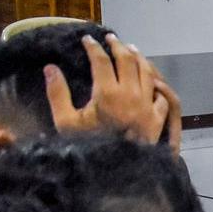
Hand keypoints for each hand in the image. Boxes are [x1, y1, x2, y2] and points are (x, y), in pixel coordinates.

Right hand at [46, 34, 173, 145]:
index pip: (101, 60)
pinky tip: (152, 80)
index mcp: (107, 93)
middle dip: (118, 46)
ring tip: (132, 49)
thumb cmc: (88, 146)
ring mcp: (148, 105)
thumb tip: (50, 68)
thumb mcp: (66, 122)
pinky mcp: (158, 118)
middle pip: (127, 60)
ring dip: (139, 58)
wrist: (115, 173)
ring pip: (148, 73)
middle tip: (111, 38)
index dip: (93, 47)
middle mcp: (131, 94)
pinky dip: (157, 84)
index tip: (87, 39)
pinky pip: (162, 96)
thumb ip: (58, 94)